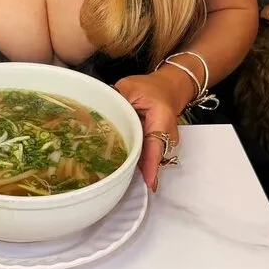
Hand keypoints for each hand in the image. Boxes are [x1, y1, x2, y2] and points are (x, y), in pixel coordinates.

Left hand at [114, 72, 183, 190]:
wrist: (168, 89)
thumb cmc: (151, 88)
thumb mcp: (130, 87)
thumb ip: (117, 98)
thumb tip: (100, 107)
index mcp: (161, 119)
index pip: (155, 144)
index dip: (150, 163)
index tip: (148, 181)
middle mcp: (167, 135)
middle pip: (151, 155)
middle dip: (137, 167)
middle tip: (118, 178)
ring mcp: (164, 142)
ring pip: (148, 157)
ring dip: (134, 163)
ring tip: (116, 172)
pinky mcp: (158, 145)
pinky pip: (146, 154)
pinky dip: (135, 157)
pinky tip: (121, 162)